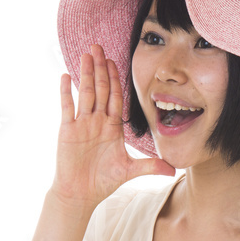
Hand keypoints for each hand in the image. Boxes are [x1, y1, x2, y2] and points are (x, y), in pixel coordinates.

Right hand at [52, 43, 175, 209]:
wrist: (80, 193)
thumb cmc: (103, 181)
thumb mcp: (130, 170)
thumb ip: (150, 166)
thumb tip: (173, 170)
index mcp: (112, 126)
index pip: (115, 97)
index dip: (115, 79)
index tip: (115, 61)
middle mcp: (97, 121)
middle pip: (100, 89)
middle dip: (100, 68)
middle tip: (99, 46)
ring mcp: (81, 124)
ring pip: (85, 93)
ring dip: (86, 73)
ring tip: (87, 54)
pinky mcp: (67, 131)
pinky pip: (67, 107)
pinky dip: (66, 92)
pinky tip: (65, 76)